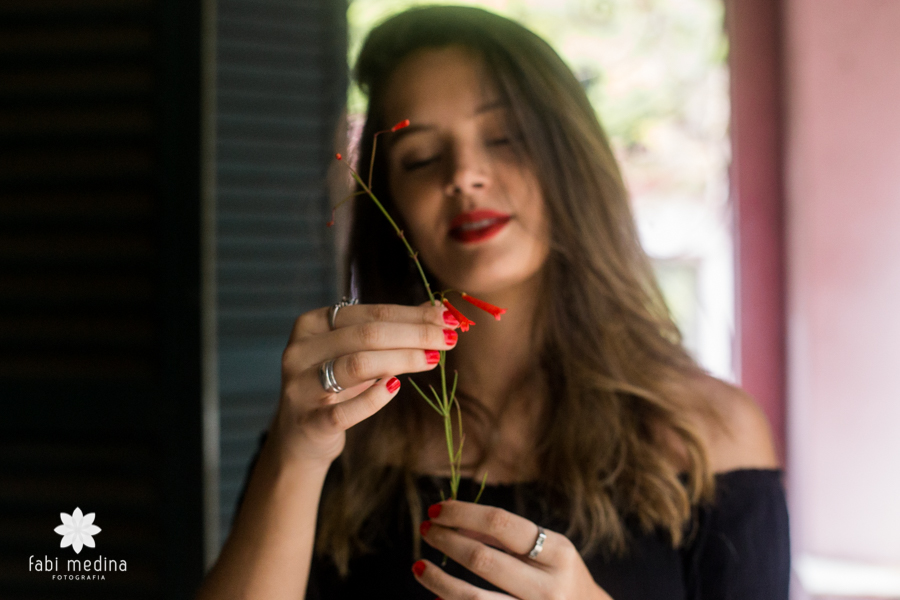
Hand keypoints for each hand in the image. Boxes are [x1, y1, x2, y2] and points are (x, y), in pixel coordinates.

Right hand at [271, 302, 458, 465]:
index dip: (412, 315)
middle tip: (448, 340)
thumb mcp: (357, 353)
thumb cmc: (335, 387)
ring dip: (402, 360)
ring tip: (432, 359)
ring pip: (357, 365)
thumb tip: (439, 309)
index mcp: (312, 324)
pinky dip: (373, 398)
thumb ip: (392, 329)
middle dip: (414, 335)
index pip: (371, 314)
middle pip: (366, 335)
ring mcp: (300, 387)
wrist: (300, 436)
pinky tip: (396, 388)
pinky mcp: (309, 422)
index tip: (447, 319)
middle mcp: (301, 350)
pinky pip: (345, 410)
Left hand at [414, 500, 612, 599]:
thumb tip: (456, 520)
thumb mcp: (550, 552)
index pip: (501, 524)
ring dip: (439, 580)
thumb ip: (509, 537)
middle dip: (447, 541)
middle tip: (425, 530)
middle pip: (483, 559)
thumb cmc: (561, 578)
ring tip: (418, 566)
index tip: (437, 509)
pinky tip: (437, 598)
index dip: (463, 513)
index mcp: (559, 553)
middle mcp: (549, 587)